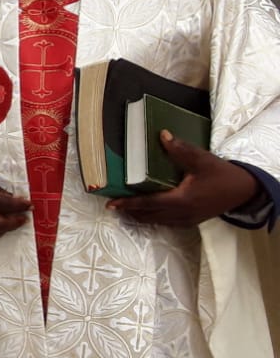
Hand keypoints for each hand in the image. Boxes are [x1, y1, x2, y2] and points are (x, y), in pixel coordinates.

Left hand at [106, 130, 259, 227]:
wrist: (245, 191)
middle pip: (148, 215)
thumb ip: (181, 150)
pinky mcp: (192, 220)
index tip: (111, 204)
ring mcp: (187, 219)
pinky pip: (167, 222)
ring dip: (140, 216)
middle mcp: (181, 213)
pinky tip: (149, 213)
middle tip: (113, 206)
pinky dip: (154, 218)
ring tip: (125, 210)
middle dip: (130, 212)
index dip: (128, 204)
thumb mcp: (203, 160)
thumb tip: (162, 135)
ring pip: (157, 221)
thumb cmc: (222, 175)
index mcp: (181, 200)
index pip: (148, 203)